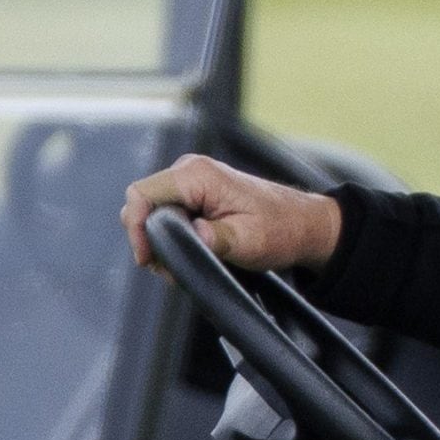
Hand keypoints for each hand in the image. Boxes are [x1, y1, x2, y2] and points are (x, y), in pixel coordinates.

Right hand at [121, 154, 343, 273]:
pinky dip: (173, 237)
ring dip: (162, 242)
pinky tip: (194, 252)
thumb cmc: (282, 228)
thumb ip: (217, 238)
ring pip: (153, 213)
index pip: (141, 194)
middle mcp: (190, 171)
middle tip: (171, 268)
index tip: (149, 258)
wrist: (303, 224)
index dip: (136, 228)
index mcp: (198, 175)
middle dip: (150, 240)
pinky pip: (168, 215)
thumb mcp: (249, 240)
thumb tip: (194, 235)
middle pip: (142, 205)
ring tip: (188, 262)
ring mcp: (192, 182)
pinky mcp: (195, 195)